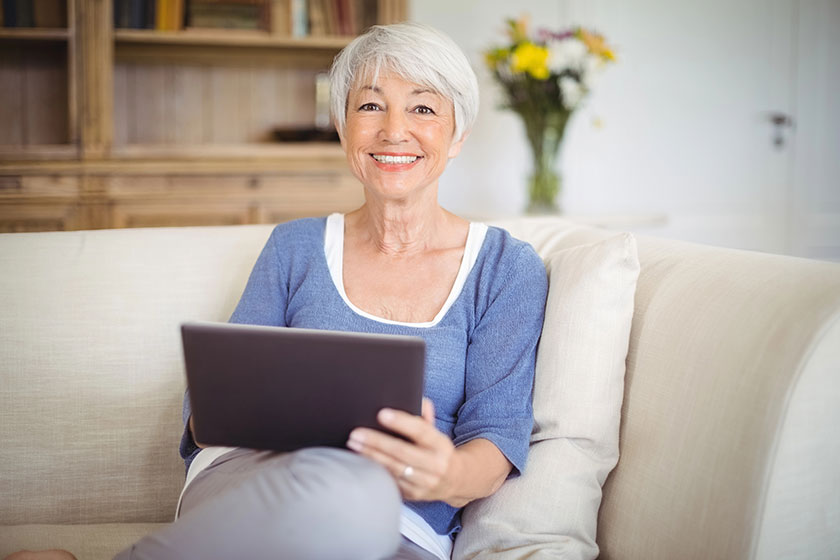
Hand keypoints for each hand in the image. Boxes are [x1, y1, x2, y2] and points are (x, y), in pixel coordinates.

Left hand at [346, 398, 461, 503]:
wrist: (454, 481)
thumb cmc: (437, 451)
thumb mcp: (436, 433)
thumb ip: (425, 416)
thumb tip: (417, 398)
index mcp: (440, 445)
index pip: (421, 431)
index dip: (401, 422)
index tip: (381, 414)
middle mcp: (435, 465)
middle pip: (402, 451)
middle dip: (376, 442)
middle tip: (356, 433)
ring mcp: (424, 482)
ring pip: (393, 468)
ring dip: (371, 455)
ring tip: (353, 445)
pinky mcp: (413, 494)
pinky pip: (391, 481)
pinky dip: (375, 470)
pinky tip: (361, 461)